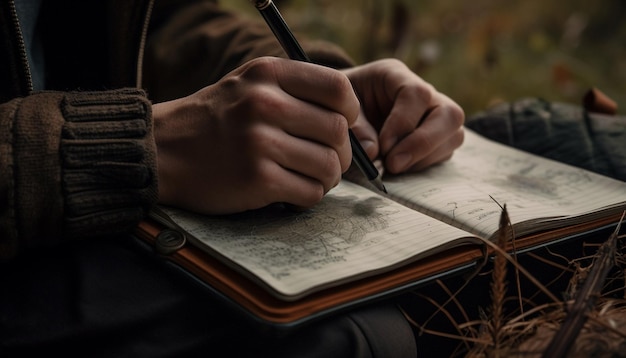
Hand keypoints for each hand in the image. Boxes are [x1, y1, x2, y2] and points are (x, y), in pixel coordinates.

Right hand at [154, 57, 359, 213]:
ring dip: (327, 178)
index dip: (351, 112)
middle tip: (327, 161)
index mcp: (268, 74)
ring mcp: (260, 142)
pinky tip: (291, 192)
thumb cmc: (214, 120)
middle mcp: (265, 103)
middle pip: (338, 131)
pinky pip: (310, 192)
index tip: (341, 127)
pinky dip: (309, 197)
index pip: (338, 88)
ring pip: (329, 165)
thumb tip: (349, 117)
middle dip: (341, 153)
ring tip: (309, 178)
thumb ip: (294, 90)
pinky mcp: (257, 179)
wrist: (163, 151)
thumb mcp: (249, 84)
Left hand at [342, 59, 464, 173]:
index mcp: (395, 75)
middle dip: (423, 143)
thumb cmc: (339, 105)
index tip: (383, 147)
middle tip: (393, 165)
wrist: (340, 110)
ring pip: (453, 135)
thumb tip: (374, 153)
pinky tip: (398, 168)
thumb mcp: (337, 109)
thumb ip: (355, 129)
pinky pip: (445, 152)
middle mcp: (423, 92)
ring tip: (392, 167)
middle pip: (449, 114)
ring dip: (424, 157)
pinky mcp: (436, 137)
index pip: (417, 94)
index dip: (403, 123)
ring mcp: (433, 115)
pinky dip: (423, 164)